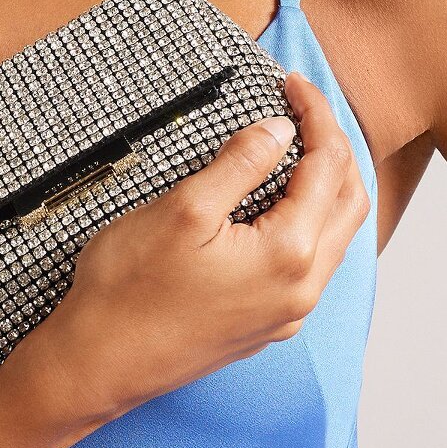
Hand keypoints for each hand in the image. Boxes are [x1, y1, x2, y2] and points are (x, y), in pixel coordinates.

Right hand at [15, 69, 369, 426]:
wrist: (97, 365)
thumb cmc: (128, 289)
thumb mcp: (184, 208)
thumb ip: (241, 163)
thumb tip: (280, 130)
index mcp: (289, 255)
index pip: (328, 167)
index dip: (316, 116)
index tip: (290, 82)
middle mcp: (301, 290)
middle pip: (349, 202)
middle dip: (333, 147)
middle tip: (301, 108)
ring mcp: (286, 312)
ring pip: (336, 236)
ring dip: (326, 185)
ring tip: (294, 146)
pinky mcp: (266, 324)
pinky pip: (312, 263)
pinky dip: (309, 220)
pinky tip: (278, 202)